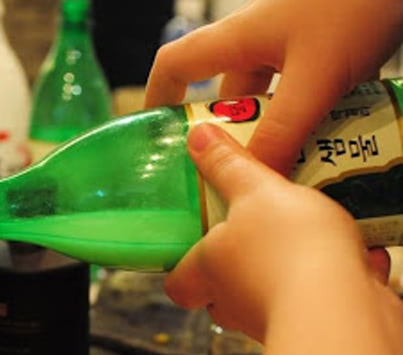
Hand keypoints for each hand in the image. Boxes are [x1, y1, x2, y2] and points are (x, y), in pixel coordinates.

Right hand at [145, 0, 402, 171]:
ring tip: (288, 170)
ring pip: (270, 101)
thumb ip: (284, 131)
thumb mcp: (316, 76)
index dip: (157, 99)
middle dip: (229, 137)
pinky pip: (306, 97)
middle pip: (225, 96)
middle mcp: (259, 42)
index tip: (156, 137)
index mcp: (237, 39)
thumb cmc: (356, 3)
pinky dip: (311, 122)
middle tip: (235, 175)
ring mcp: (293, 46)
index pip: (175, 65)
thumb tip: (257, 179)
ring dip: (278, 133)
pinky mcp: (325, 52)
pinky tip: (329, 148)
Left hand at [164, 123, 379, 338]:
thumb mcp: (256, 190)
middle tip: (260, 227)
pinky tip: (363, 255)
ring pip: (280, 290)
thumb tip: (196, 138)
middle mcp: (236, 303)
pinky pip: (330, 297)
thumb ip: (228, 166)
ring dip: (297, 265)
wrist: (344, 308)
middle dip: (243, 261)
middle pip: (226, 290)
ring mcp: (278, 319)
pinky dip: (344, 276)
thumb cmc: (288, 251)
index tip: (194, 244)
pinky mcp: (323, 326)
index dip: (182, 268)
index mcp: (209, 271)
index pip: (178, 284)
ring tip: (318, 232)